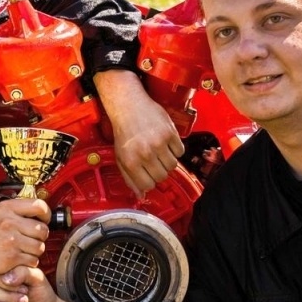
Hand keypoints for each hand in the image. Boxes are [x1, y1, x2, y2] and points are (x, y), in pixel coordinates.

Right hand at [0, 196, 50, 277]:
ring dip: (34, 252)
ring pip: (40, 247)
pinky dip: (28, 262)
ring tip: (22, 250)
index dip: (46, 214)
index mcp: (7, 208)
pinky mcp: (12, 256)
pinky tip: (18, 259)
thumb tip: (41, 212)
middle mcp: (9, 222)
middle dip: (39, 238)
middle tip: (30, 240)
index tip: (44, 220)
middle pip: (43, 229)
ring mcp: (11, 239)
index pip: (39, 205)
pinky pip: (33, 260)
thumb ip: (17, 212)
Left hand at [94, 69, 183, 194]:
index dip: (150, 182)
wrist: (129, 106)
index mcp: (131, 162)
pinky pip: (180, 151)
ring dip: (168, 161)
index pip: (148, 185)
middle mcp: (145, 153)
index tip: (149, 175)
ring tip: (160, 151)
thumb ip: (130, 178)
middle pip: (162, 176)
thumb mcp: (120, 157)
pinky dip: (176, 149)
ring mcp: (158, 143)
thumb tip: (141, 195)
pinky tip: (166, 142)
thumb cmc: (124, 132)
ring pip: (173, 165)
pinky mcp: (170, 133)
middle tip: (154, 161)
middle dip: (160, 172)